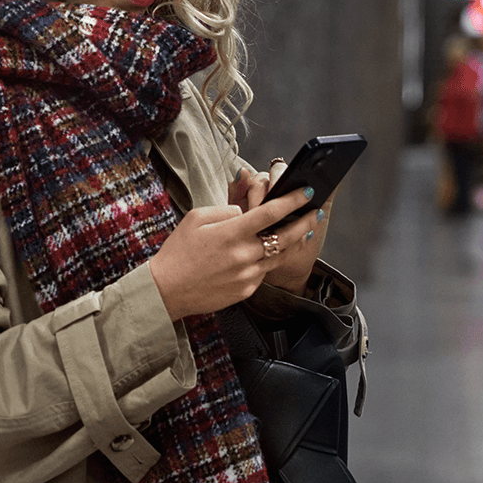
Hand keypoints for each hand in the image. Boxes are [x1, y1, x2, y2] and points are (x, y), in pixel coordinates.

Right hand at [148, 187, 312, 319]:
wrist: (167, 289)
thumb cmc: (179, 251)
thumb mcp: (196, 219)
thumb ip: (226, 211)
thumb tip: (245, 212)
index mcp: (232, 233)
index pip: (271, 212)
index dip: (292, 201)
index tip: (305, 192)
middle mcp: (244, 254)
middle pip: (285, 235)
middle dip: (304, 221)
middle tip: (315, 212)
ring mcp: (247, 274)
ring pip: (279, 255)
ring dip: (293, 242)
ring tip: (302, 231)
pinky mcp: (246, 290)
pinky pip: (264, 271)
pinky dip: (268, 260)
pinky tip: (270, 252)